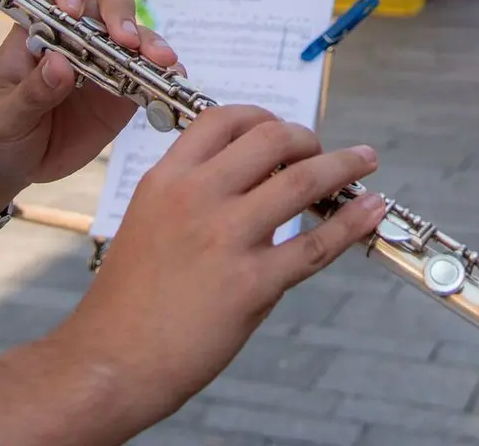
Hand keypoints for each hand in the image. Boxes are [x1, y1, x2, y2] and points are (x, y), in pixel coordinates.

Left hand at [0, 0, 178, 210]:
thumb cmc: (1, 128)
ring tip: (161, 61)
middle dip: (119, 12)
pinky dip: (165, 73)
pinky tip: (173, 78)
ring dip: (150, 42)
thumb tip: (60, 64)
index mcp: (40, 28)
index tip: (72, 11)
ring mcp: (104, 60)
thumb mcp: (6, 115)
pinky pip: (148, 73)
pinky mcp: (123, 89)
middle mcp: (78, 35)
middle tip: (125, 39)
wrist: (16, 165)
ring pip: (135, 34)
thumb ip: (32, 92)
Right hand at [56, 105, 385, 435]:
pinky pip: (316, 244)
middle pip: (271, 138)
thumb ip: (193, 190)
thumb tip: (251, 175)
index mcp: (168, 178)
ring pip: (302, 180)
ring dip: (344, 165)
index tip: (281, 127)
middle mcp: (197, 197)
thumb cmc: (128, 298)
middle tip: (321, 150)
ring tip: (365, 162)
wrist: (108, 362)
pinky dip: (351, 222)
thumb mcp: (148, 218)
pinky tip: (369, 210)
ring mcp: (226, 238)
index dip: (261, 116)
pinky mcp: (251, 284)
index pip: (223, 118)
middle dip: (307, 137)